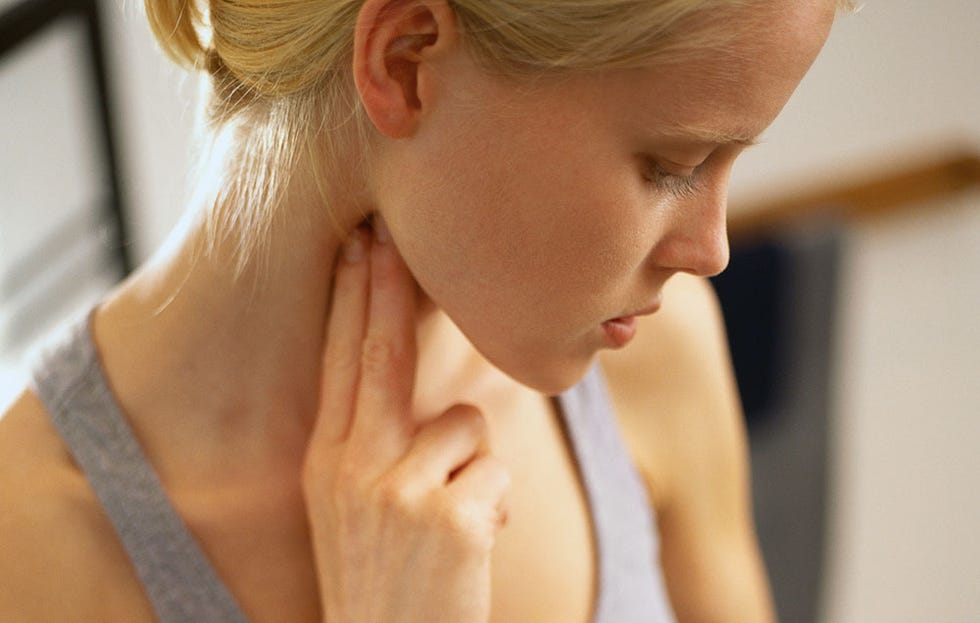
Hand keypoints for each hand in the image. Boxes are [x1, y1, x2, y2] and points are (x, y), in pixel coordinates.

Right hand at [303, 219, 510, 622]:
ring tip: (450, 523)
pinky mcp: (450, 518)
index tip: (361, 246)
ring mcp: (398, 491)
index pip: (342, 362)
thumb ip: (380, 448)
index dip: (353, 298)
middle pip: (382, 351)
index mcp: (327, 463)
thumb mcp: (357, 510)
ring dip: (472, 468)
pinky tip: (469, 548)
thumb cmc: (386, 580)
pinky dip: (494, 508)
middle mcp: (352, 468)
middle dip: (390, 284)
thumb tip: (439, 403)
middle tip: (389, 230)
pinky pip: (496, 473)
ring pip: (465, 423)